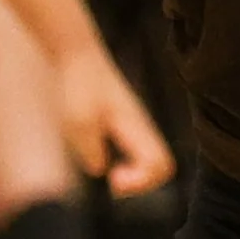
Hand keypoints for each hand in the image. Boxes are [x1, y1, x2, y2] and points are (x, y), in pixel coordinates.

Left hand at [55, 46, 173, 198]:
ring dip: (132, 173)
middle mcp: (141, 128)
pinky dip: (124, 163)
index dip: (140, 182)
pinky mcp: (123, 124)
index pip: (160, 165)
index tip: (112, 178)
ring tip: (108, 172)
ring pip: (149, 161)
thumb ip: (91, 150)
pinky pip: (136, 153)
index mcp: (136, 128)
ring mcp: (134, 126)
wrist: (76, 56)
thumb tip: (100, 170)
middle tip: (112, 180)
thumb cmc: (79, 86)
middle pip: (162, 167)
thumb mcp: (78, 122)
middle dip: (140, 182)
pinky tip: (99, 155)